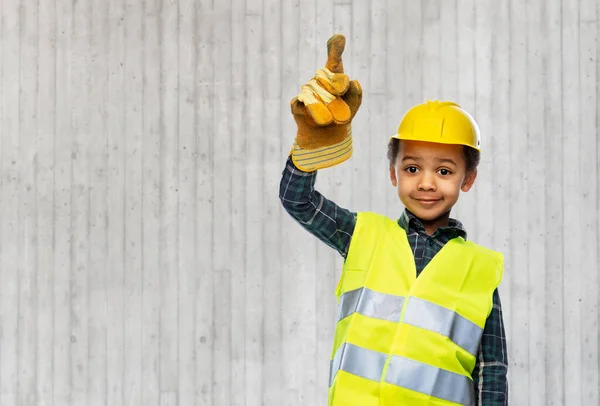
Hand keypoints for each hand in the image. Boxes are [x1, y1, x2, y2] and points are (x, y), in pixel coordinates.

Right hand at [289, 34, 361, 170]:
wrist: (327, 138)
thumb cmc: (342, 118)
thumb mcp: (353, 106)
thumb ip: (356, 94)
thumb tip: (353, 82)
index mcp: (334, 77)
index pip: (334, 60)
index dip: (335, 47)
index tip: (339, 38)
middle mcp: (319, 81)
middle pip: (326, 74)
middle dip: (336, 85)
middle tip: (342, 95)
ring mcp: (306, 91)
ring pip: (315, 89)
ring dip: (327, 104)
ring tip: (333, 118)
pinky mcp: (296, 104)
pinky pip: (305, 101)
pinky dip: (314, 110)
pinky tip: (321, 118)